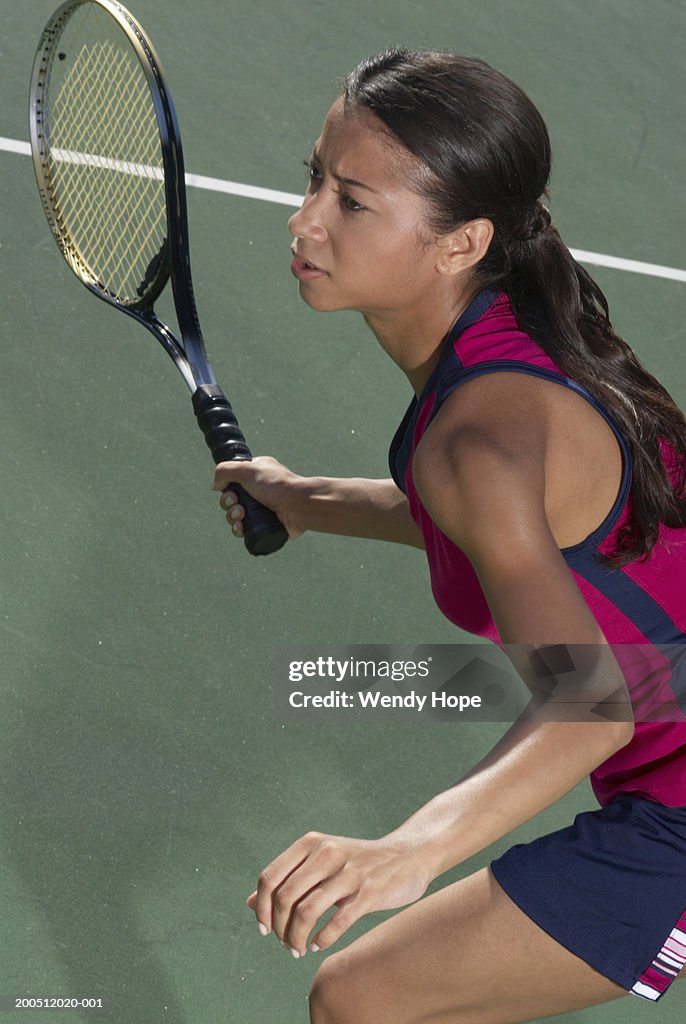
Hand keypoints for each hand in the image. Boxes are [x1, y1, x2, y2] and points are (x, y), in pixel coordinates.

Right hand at [213, 456, 305, 539]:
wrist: (298, 506)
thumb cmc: (276, 485)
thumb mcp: (247, 469)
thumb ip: (225, 470)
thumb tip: (216, 485)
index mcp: (256, 475)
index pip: (232, 482)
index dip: (227, 488)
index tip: (230, 491)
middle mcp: (258, 491)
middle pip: (231, 500)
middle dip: (229, 504)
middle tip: (238, 504)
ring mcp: (261, 509)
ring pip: (235, 516)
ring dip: (232, 516)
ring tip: (242, 515)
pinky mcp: (264, 525)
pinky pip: (244, 530)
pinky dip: (238, 529)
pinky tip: (241, 528)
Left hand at [247, 831, 430, 957]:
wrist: (407, 855)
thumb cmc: (357, 863)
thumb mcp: (320, 861)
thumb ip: (287, 879)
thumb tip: (250, 903)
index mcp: (311, 844)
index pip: (269, 878)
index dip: (260, 908)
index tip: (264, 929)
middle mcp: (327, 853)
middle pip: (284, 898)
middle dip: (278, 928)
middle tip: (284, 943)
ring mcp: (348, 872)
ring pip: (306, 912)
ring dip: (296, 938)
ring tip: (299, 949)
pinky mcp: (369, 892)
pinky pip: (336, 922)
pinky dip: (322, 939)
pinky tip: (320, 944)